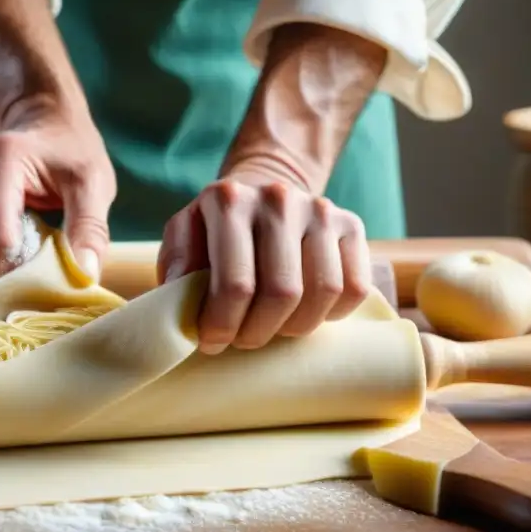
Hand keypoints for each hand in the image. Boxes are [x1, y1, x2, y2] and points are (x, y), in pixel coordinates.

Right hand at [0, 113, 116, 284]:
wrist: (45, 125)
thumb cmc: (71, 153)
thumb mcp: (94, 184)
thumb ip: (90, 228)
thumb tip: (84, 278)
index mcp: (0, 159)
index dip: (26, 271)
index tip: (54, 277)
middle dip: (14, 273)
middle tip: (48, 268)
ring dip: (1, 267)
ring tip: (34, 245)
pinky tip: (15, 242)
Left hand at [156, 166, 371, 354]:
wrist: (262, 190)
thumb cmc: (217, 228)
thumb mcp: (184, 235)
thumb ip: (176, 268)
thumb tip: (179, 309)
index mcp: (228, 200)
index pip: (235, 284)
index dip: (222, 325)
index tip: (210, 341)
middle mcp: (278, 199)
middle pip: (282, 293)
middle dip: (257, 332)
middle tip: (241, 340)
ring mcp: (320, 210)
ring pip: (322, 293)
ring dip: (293, 327)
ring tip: (270, 328)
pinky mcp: (351, 224)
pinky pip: (354, 288)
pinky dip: (329, 314)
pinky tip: (302, 313)